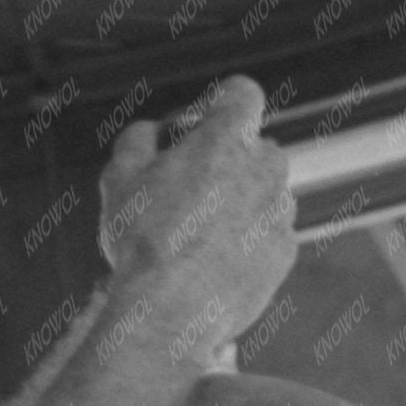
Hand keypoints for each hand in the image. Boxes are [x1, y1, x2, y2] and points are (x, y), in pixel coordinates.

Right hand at [97, 78, 295, 359]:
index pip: (242, 93)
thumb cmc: (143, 241)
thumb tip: (148, 134)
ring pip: (266, 194)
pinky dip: (249, 244)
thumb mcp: (119, 179)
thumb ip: (137, 140)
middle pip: (256, 148)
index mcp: (228, 137)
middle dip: (229, 162)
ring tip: (200, 238)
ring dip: (241, 205)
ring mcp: (281, 211)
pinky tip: (216, 264)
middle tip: (191, 192)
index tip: (202, 124)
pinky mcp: (286, 252)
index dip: (221, 104)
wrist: (170, 313)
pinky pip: (269, 236)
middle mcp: (266, 167)